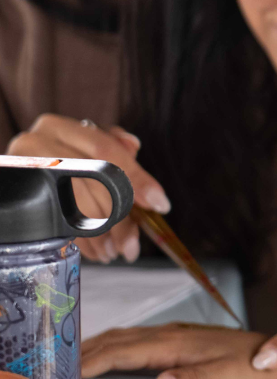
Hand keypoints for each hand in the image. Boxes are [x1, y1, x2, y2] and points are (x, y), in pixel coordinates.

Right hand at [6, 114, 170, 262]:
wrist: (24, 171)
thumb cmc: (64, 160)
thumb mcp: (89, 150)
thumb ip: (118, 151)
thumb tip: (140, 162)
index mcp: (60, 127)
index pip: (106, 151)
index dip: (136, 178)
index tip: (158, 203)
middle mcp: (36, 143)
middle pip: (91, 182)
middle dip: (119, 217)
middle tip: (133, 242)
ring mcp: (22, 169)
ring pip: (73, 206)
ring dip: (100, 234)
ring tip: (116, 250)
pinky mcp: (16, 195)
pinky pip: (55, 223)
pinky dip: (80, 240)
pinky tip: (95, 250)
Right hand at [81, 323, 276, 378]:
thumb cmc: (259, 370)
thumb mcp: (229, 377)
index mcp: (177, 342)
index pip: (122, 349)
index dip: (90, 360)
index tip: (62, 373)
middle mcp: (174, 333)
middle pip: (119, 339)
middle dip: (84, 350)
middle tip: (54, 367)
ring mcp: (180, 335)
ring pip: (128, 337)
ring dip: (98, 346)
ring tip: (72, 361)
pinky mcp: (185, 342)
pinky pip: (140, 342)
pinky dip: (116, 348)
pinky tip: (113, 358)